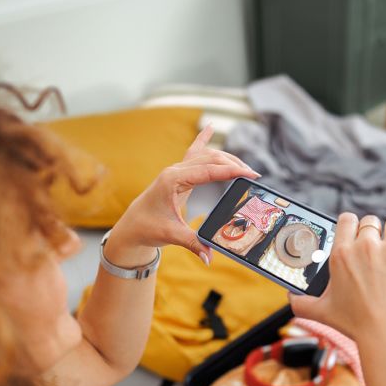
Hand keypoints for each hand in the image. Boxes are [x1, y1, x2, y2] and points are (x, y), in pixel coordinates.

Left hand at [105, 125, 257, 266]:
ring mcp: (176, 170)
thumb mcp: (171, 235)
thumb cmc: (148, 228)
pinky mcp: (178, 175)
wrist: (132, 226)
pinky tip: (210, 127)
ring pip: (205, 156)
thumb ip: (193, 244)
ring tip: (244, 168)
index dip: (231, 171)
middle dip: (233, 164)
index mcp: (173, 180)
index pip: (208, 170)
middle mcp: (175, 171)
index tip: (251, 174)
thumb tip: (209, 257)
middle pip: (210, 159)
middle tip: (252, 174)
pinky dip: (203, 140)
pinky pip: (193, 153)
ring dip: (226, 159)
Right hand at [289, 213, 385, 357]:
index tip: (357, 236)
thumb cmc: (355, 326)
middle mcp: (366, 247)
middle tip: (377, 251)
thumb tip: (290, 298)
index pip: (347, 219)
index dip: (353, 226)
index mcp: (342, 254)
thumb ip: (301, 303)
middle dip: (374, 233)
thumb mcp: (321, 313)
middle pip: (371, 221)